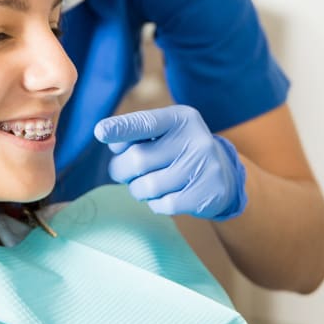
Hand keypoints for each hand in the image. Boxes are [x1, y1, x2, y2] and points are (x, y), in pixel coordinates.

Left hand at [94, 105, 246, 219]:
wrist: (223, 174)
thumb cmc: (179, 150)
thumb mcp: (164, 133)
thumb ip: (137, 134)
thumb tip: (111, 141)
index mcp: (180, 118)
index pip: (145, 122)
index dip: (121, 128)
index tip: (100, 132)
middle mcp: (195, 139)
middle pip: (137, 160)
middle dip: (121, 170)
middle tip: (123, 172)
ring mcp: (204, 167)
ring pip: (148, 187)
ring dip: (137, 189)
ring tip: (146, 184)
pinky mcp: (207, 193)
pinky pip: (163, 205)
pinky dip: (155, 203)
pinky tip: (165, 195)